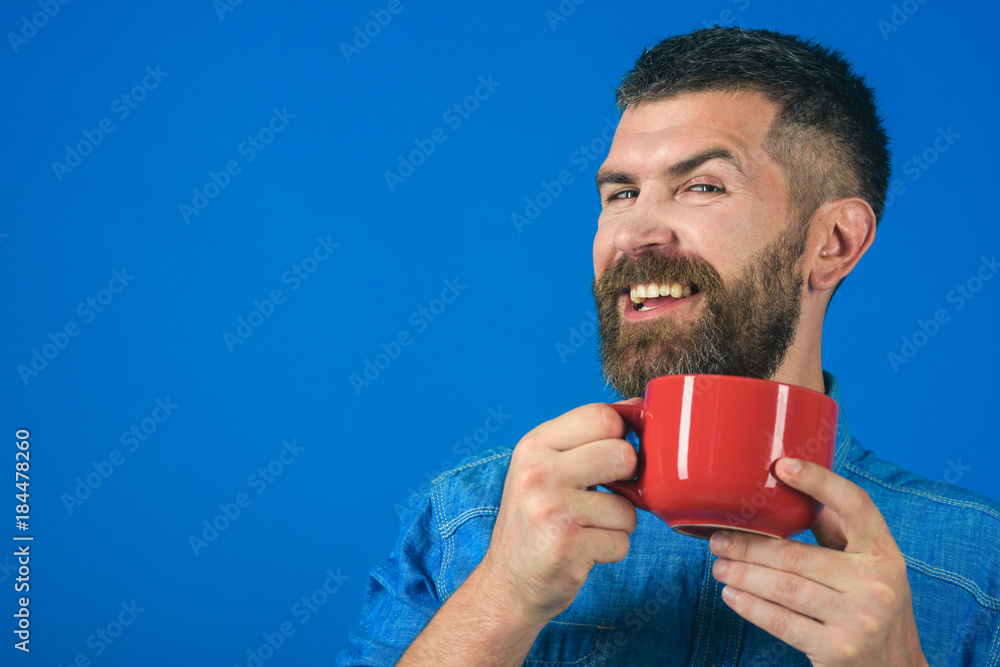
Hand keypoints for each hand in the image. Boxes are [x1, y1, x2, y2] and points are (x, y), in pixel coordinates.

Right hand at [475, 400, 639, 626]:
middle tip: (602, 497)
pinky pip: (622, 541)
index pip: (602, 415)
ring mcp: (551, 508)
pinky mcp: (567, 545)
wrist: (507, 585)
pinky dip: (610, 551)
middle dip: (626, 481)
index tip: (610, 460)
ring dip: (617, 524)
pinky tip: (582, 551)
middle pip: (622, 454)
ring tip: (585, 529)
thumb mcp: (545, 470)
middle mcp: (538, 472)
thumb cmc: (535, 523)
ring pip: (628, 506)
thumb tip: (637, 406)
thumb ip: (586, 439)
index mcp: (534, 446)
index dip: (620, 437)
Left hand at [709, 458, 926, 666]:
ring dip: (742, 574)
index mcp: (884, 553)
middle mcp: (876, 583)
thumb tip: (798, 492)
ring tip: (719, 566)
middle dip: (748, 545)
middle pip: (796, 554)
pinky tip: (732, 595)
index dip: (819, 481)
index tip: (782, 466)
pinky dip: (750, 606)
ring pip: (783, 587)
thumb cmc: (874, 611)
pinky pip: (781, 621)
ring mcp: (859, 618)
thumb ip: (839, 534)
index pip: (855, 505)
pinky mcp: (838, 649)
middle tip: (718, 539)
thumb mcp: (871, 569)